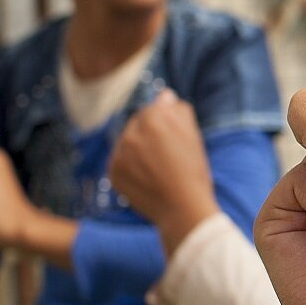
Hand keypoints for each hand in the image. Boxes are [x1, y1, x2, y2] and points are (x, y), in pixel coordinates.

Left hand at [109, 93, 217, 247]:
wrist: (183, 209)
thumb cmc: (193, 171)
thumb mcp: (192, 136)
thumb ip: (178, 111)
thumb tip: (165, 95)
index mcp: (153, 118)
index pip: (153, 111)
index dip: (166, 127)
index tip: (175, 144)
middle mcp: (131, 133)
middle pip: (137, 125)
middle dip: (149, 137)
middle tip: (168, 158)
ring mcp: (119, 153)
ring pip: (127, 143)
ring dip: (138, 151)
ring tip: (158, 170)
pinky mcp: (112, 172)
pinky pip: (120, 162)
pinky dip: (130, 168)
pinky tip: (147, 179)